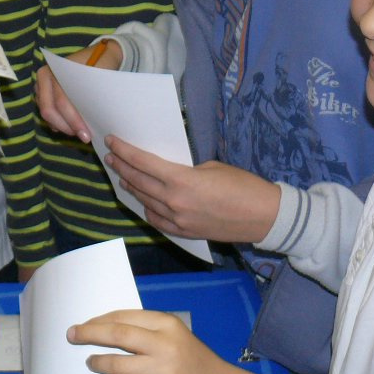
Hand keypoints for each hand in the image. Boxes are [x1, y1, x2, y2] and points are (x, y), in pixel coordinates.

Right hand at [36, 41, 120, 139]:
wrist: (100, 53)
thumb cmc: (102, 63)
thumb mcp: (101, 74)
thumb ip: (93, 93)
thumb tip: (92, 118)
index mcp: (57, 69)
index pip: (62, 101)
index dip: (74, 120)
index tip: (87, 134)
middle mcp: (44, 77)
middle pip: (48, 110)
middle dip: (66, 127)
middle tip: (84, 137)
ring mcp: (41, 85)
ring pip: (46, 114)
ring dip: (62, 127)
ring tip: (79, 133)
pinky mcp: (43, 94)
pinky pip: (47, 114)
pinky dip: (58, 123)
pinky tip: (72, 128)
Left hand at [67, 308, 224, 373]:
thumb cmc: (192, 361)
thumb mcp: (175, 335)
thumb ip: (146, 330)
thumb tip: (103, 327)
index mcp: (168, 324)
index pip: (123, 318)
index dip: (98, 321)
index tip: (82, 325)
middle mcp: (166, 345)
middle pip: (116, 335)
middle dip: (89, 334)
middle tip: (72, 336)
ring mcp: (164, 372)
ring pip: (116, 364)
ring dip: (98, 363)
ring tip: (92, 362)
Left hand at [105, 137, 280, 242]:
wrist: (263, 217)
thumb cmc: (243, 185)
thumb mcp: (212, 167)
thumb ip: (185, 170)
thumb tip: (170, 173)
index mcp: (180, 180)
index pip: (142, 163)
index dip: (124, 151)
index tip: (111, 141)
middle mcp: (173, 201)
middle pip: (138, 182)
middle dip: (121, 167)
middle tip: (110, 157)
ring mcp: (177, 220)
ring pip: (144, 201)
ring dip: (131, 188)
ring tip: (122, 177)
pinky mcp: (184, 232)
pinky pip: (157, 220)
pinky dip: (147, 208)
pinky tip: (143, 201)